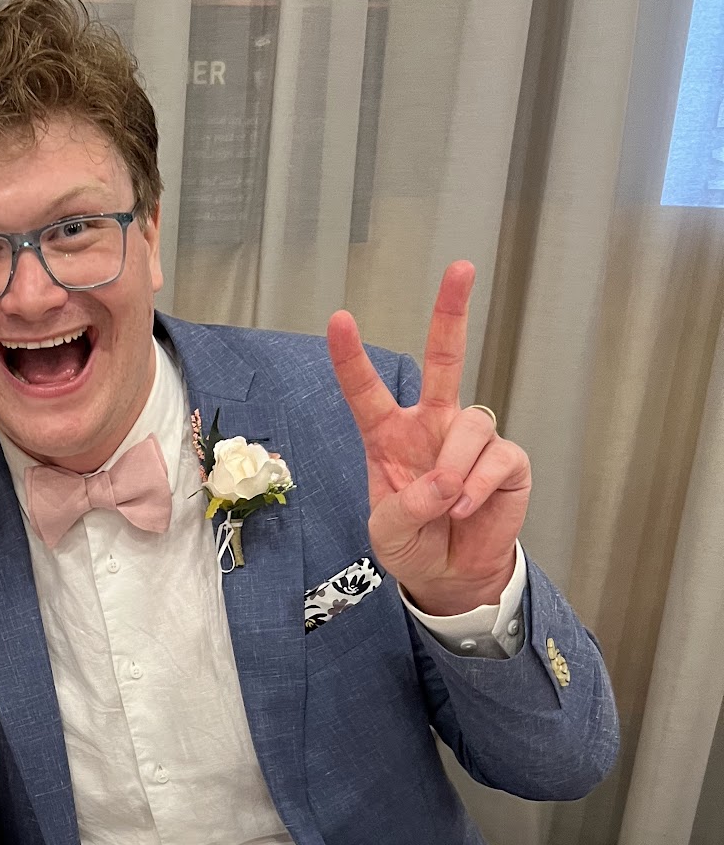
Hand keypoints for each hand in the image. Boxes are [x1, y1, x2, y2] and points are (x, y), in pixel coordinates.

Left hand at [327, 261, 529, 615]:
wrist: (451, 575)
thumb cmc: (413, 544)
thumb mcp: (388, 533)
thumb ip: (405, 507)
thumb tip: (446, 481)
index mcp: (389, 437)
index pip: (366, 392)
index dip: (351, 358)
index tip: (339, 320)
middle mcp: (432, 426)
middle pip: (444, 359)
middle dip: (452, 313)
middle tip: (461, 268)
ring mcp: (470, 440)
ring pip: (471, 425)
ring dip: (455, 469)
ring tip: (448, 506)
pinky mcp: (506, 461)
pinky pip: (496, 459)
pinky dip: (478, 487)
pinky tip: (466, 509)